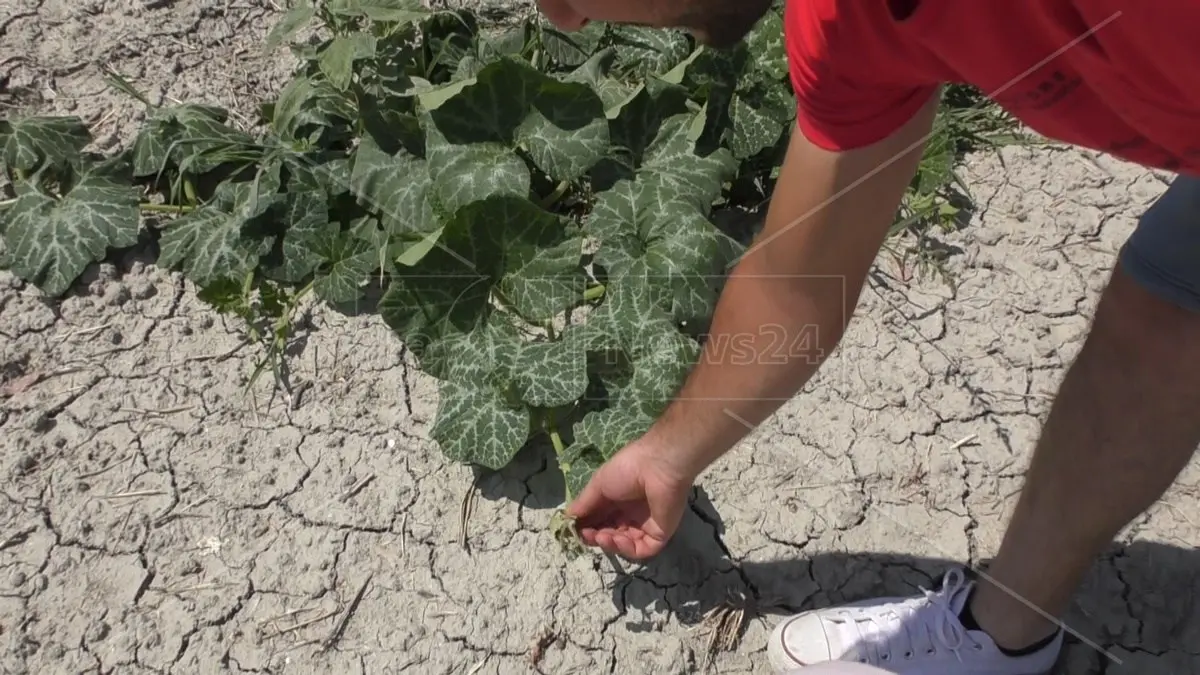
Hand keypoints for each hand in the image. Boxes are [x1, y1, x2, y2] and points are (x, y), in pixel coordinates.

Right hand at [565, 434, 693, 559]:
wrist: (656, 467)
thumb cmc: (626, 470)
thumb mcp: (598, 484)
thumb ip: (584, 503)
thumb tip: (567, 517)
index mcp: (618, 499)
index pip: (600, 519)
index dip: (587, 526)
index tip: (575, 529)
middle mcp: (631, 513)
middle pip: (611, 533)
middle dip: (596, 536)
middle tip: (587, 535)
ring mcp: (646, 525)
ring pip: (625, 544)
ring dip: (610, 544)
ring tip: (601, 536)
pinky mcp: (659, 534)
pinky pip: (642, 549)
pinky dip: (627, 549)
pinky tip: (618, 539)